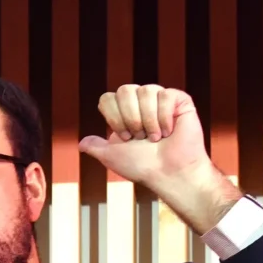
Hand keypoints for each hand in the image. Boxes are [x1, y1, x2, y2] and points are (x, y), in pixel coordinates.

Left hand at [77, 84, 244, 236]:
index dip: (114, 117)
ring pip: (145, 90)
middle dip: (130, 117)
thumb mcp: (111, 156)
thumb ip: (95, 146)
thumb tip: (82, 143)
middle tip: (139, 137)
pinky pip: (165, 95)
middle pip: (125, 90)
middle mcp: (141, 103)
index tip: (125, 137)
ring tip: (155, 137)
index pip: (108, 98)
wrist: (168, 173)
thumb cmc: (142, 167)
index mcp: (124, 113)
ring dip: (148, 120)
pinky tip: (168, 131)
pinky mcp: (180, 101)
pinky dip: (164, 116)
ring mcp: (160, 100)